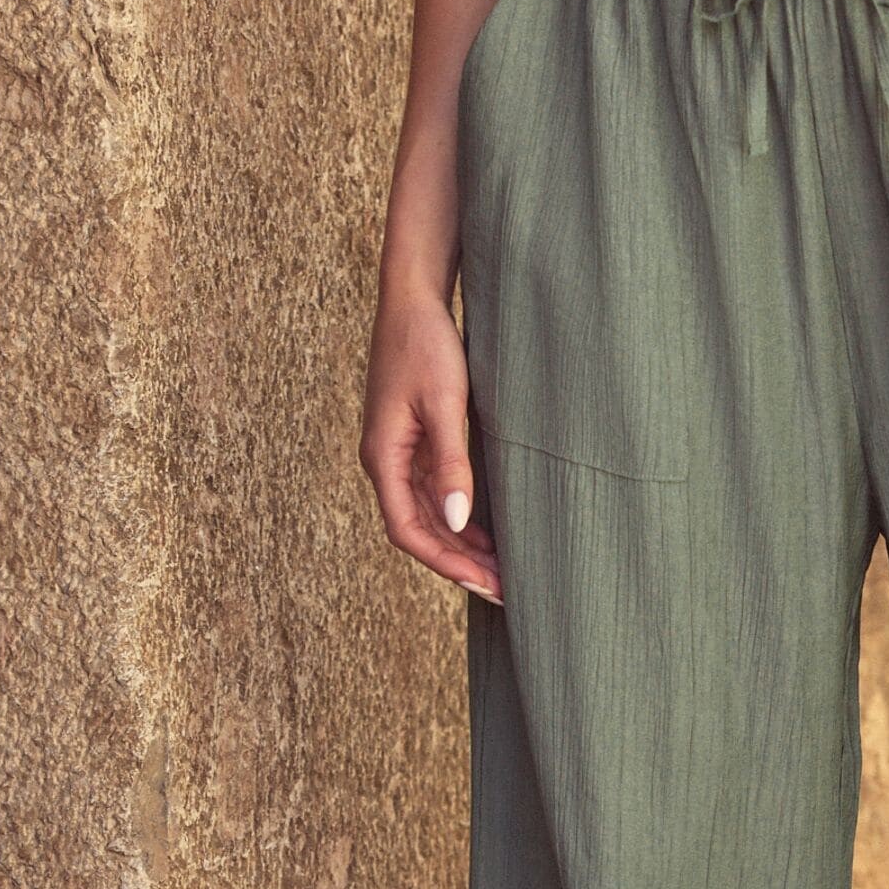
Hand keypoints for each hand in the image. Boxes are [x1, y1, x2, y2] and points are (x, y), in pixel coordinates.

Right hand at [359, 282, 501, 603]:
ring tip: (503, 572)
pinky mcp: (417, 442)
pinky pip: (436, 495)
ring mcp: (401, 454)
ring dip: (463, 547)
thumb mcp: (444, 403)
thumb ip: (451, 463)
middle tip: (505, 590)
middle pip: (420, 531)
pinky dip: (462, 520)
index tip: (484, 583)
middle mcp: (386, 461)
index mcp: (383, 456)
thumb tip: (459, 521)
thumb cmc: (426, 343)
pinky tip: (492, 536)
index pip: (408, 530)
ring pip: (429, 517)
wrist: (415, 298)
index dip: (445, 562)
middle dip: (460, 563)